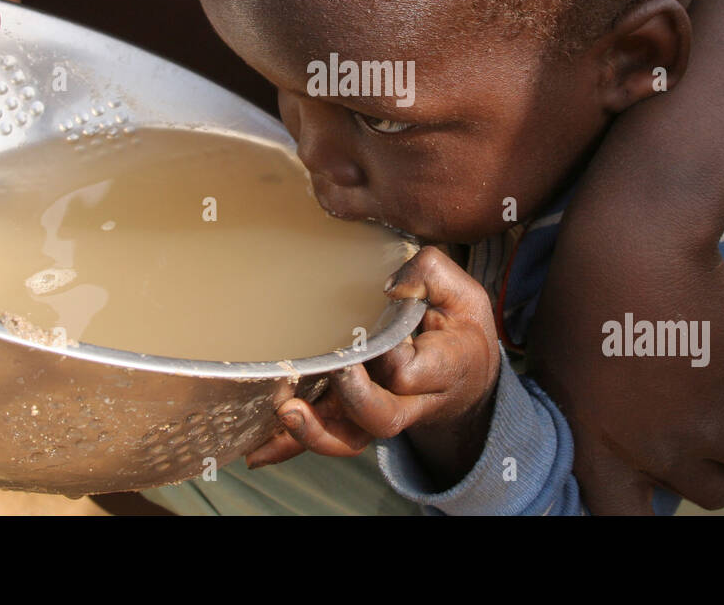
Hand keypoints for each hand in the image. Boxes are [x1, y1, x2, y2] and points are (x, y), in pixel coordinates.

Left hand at [245, 247, 500, 487]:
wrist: (467, 376)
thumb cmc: (461, 327)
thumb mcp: (463, 293)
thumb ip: (431, 274)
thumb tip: (390, 284)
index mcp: (441, 368)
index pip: (410, 373)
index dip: (388, 358)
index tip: (371, 335)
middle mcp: (410, 401)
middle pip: (380, 418)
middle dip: (351, 400)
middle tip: (332, 370)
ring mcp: (379, 413)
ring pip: (350, 439)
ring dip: (314, 433)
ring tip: (285, 410)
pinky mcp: (354, 417)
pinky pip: (325, 437)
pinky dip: (289, 446)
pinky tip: (256, 449)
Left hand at [533, 241, 723, 513]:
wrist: (631, 246)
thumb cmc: (577, 298)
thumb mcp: (552, 368)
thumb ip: (578, 417)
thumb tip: (586, 442)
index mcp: (600, 455)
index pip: (627, 524)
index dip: (645, 515)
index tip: (658, 494)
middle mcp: (659, 453)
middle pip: (716, 493)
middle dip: (714, 459)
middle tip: (698, 419)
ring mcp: (710, 423)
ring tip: (714, 377)